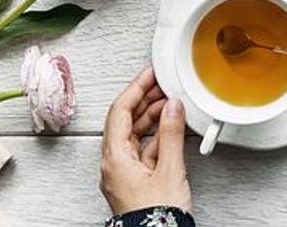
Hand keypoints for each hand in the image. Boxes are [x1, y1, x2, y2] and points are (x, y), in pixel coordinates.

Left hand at [100, 67, 191, 214]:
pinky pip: (142, 149)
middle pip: (124, 121)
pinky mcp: (135, 181)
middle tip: (162, 84)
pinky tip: (171, 129)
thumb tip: (172, 107)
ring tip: (170, 103)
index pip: (119, 111)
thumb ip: (171, 134)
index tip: (149, 74)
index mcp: (115, 159)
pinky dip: (156, 135)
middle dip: (144, 99)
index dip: (135, 88)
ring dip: (151, 116)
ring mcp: (123, 173)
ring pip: (134, 134)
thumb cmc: (155, 216)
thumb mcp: (168, 170)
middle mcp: (114, 165)